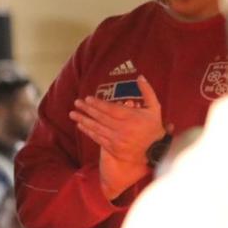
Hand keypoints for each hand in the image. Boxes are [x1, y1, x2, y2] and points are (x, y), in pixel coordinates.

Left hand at [69, 76, 164, 199]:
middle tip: (76, 102)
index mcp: (131, 117)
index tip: (87, 98)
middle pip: (101, 117)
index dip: (98, 104)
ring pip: (96, 128)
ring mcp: (116, 139)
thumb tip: (140, 77)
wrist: (155, 150)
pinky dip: (88, 131)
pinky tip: (80, 125)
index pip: (110, 109)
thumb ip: (147, 92)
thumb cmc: (153, 127)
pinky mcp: (112, 147)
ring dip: (83, 120)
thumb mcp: (154, 108)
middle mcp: (122, 128)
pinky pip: (97, 138)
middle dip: (87, 109)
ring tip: (73, 114)